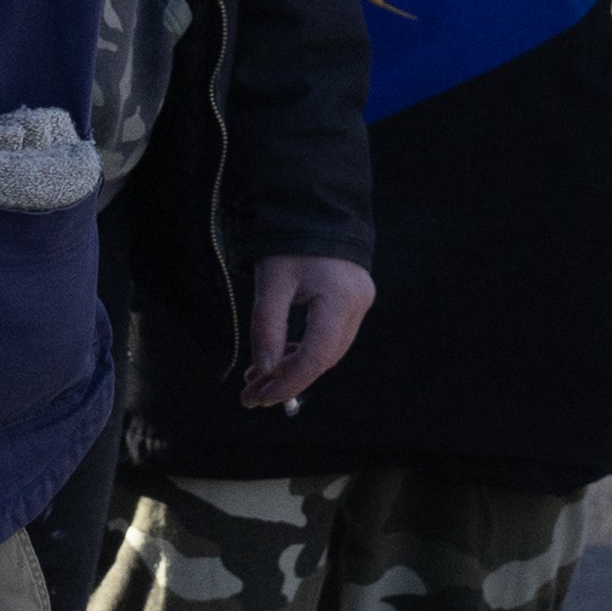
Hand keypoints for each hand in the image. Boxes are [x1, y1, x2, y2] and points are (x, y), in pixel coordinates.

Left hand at [232, 254, 373, 408]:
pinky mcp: (354, 302)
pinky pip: (329, 337)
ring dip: (294, 368)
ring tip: (258, 379)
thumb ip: (268, 327)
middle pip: (323, 358)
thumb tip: (265, 371)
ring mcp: (360, 303)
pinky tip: (278, 358)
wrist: (314, 210)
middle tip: (251, 395)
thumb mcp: (271, 282)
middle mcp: (357, 304)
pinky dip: (304, 351)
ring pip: (327, 351)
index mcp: (340, 297)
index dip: (289, 382)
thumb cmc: (290, 242)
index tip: (260, 399)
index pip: (316, 355)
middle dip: (287, 380)